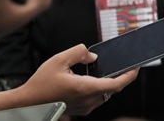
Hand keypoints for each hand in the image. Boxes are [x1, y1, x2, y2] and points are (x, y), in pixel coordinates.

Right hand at [17, 44, 138, 115]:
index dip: (129, 76)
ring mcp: (85, 107)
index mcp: (85, 88)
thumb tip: (93, 57)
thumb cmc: (40, 84)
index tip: (136, 67)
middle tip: (123, 65)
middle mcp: (88, 100)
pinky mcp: (80, 110)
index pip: (116, 84)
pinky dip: (98, 88)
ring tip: (107, 70)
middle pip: (112, 88)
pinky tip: (92, 79)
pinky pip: (96, 98)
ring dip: (108, 83)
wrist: (27, 103)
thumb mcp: (59, 60)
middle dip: (119, 76)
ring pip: (105, 94)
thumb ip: (79, 52)